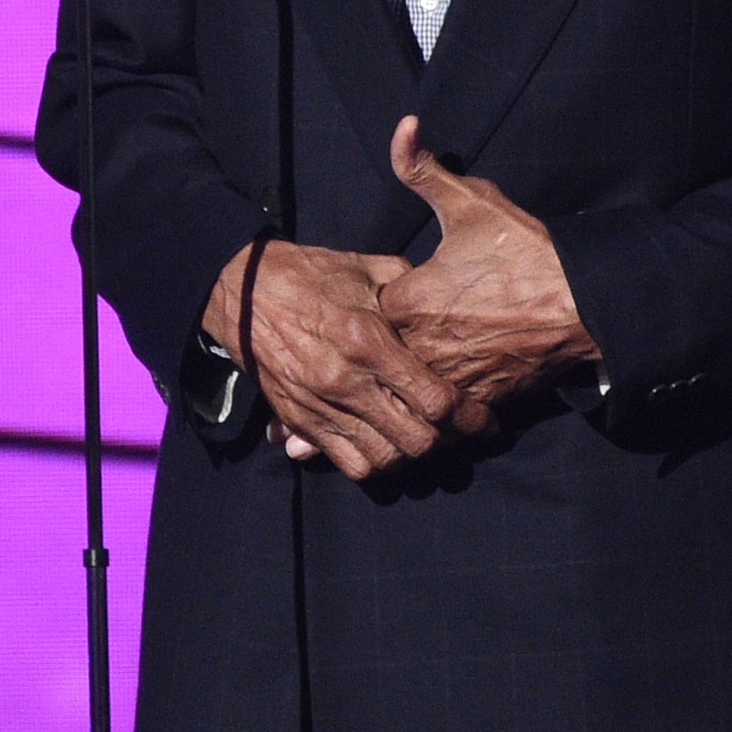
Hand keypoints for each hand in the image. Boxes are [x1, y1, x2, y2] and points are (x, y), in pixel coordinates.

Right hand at [200, 236, 464, 480]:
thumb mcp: (368, 269)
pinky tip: (389, 446)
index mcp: (368, 340)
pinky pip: (347, 463)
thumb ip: (411, 289)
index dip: (468, 416)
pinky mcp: (301, 420)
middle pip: (415, 439)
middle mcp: (347, 380)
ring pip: (385, 459)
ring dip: (412, 457)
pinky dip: (375, 463)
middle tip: (464, 435)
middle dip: (449, 443)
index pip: (433, 399)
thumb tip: (445, 304)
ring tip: (428, 442)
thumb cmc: (312, 274)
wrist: (243, 291)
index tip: (488, 420)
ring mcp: (321, 405)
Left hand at [376, 116, 601, 412]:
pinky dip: (437, 410)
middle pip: (379, 357)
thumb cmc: (526, 252)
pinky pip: (441, 417)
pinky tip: (441, 397)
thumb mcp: (473, 202)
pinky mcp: (475, 404)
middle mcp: (421, 345)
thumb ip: (424, 169)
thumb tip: (403, 126)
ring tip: (407, 376)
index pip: (366, 311)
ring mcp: (449, 379)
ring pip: (406, 391)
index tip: (393, 298)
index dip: (377, 305)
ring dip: (404, 384)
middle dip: (383, 351)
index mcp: (408, 299)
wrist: (583, 304)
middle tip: (391, 340)